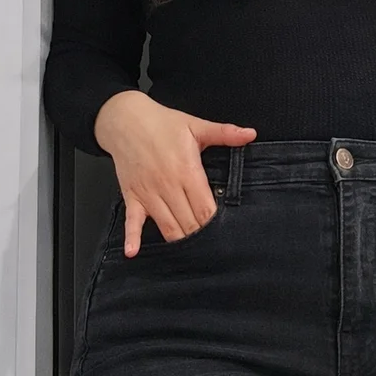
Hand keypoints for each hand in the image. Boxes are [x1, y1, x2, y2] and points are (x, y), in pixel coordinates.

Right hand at [93, 90, 256, 252]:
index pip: (205, 208)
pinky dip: (132, 238)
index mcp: (186, 171)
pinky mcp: (132, 197)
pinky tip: (133, 252)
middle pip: (189, 223)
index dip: (215, 223)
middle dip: (202, 236)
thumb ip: (224, 133)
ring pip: (167, 227)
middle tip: (214, 248)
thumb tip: (250, 134)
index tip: (225, 232)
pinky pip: (131, 221)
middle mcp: (168, 186)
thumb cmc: (160, 123)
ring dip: (180, 242)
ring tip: (193, 255)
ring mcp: (149, 194)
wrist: (125, 120)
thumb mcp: (195, 125)